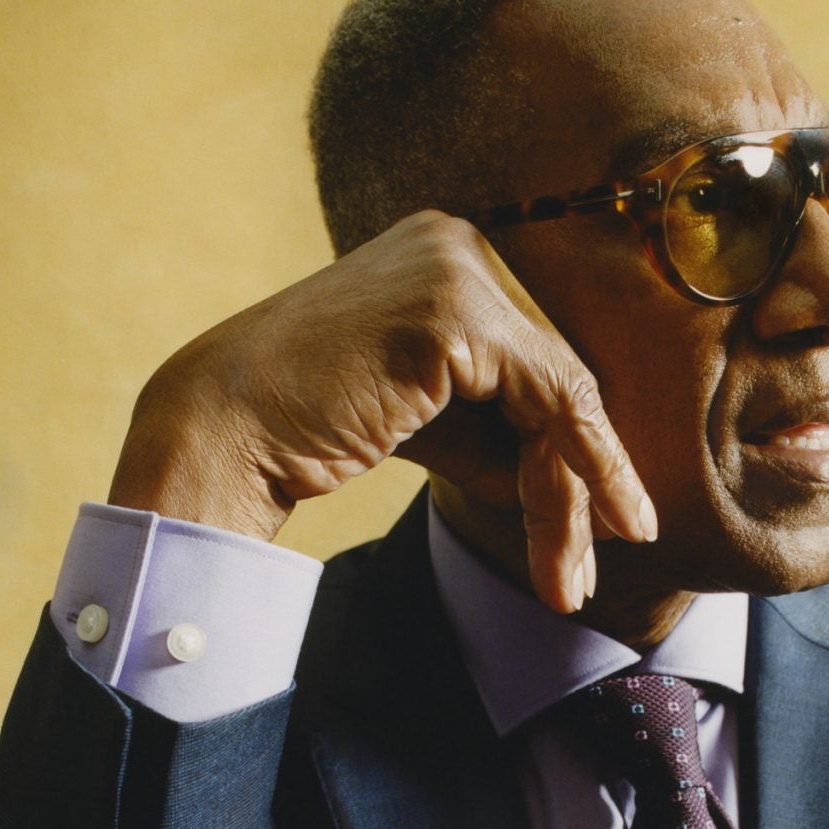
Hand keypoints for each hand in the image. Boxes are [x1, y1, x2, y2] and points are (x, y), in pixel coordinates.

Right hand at [108, 212, 656, 614]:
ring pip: (560, 397)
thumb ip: (497, 427)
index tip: (606, 526)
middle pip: (554, 378)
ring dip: (571, 503)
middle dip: (575, 488)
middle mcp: (462, 243)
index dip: (573, 449)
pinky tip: (581, 538)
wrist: (222, 431)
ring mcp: (460, 269)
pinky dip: (573, 477)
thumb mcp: (428, 420)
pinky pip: (549, 404)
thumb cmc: (313, 430)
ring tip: (569, 585)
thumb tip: (586, 479)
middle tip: (581, 577)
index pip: (535, 359)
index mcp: (450, 252)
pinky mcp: (455, 314)